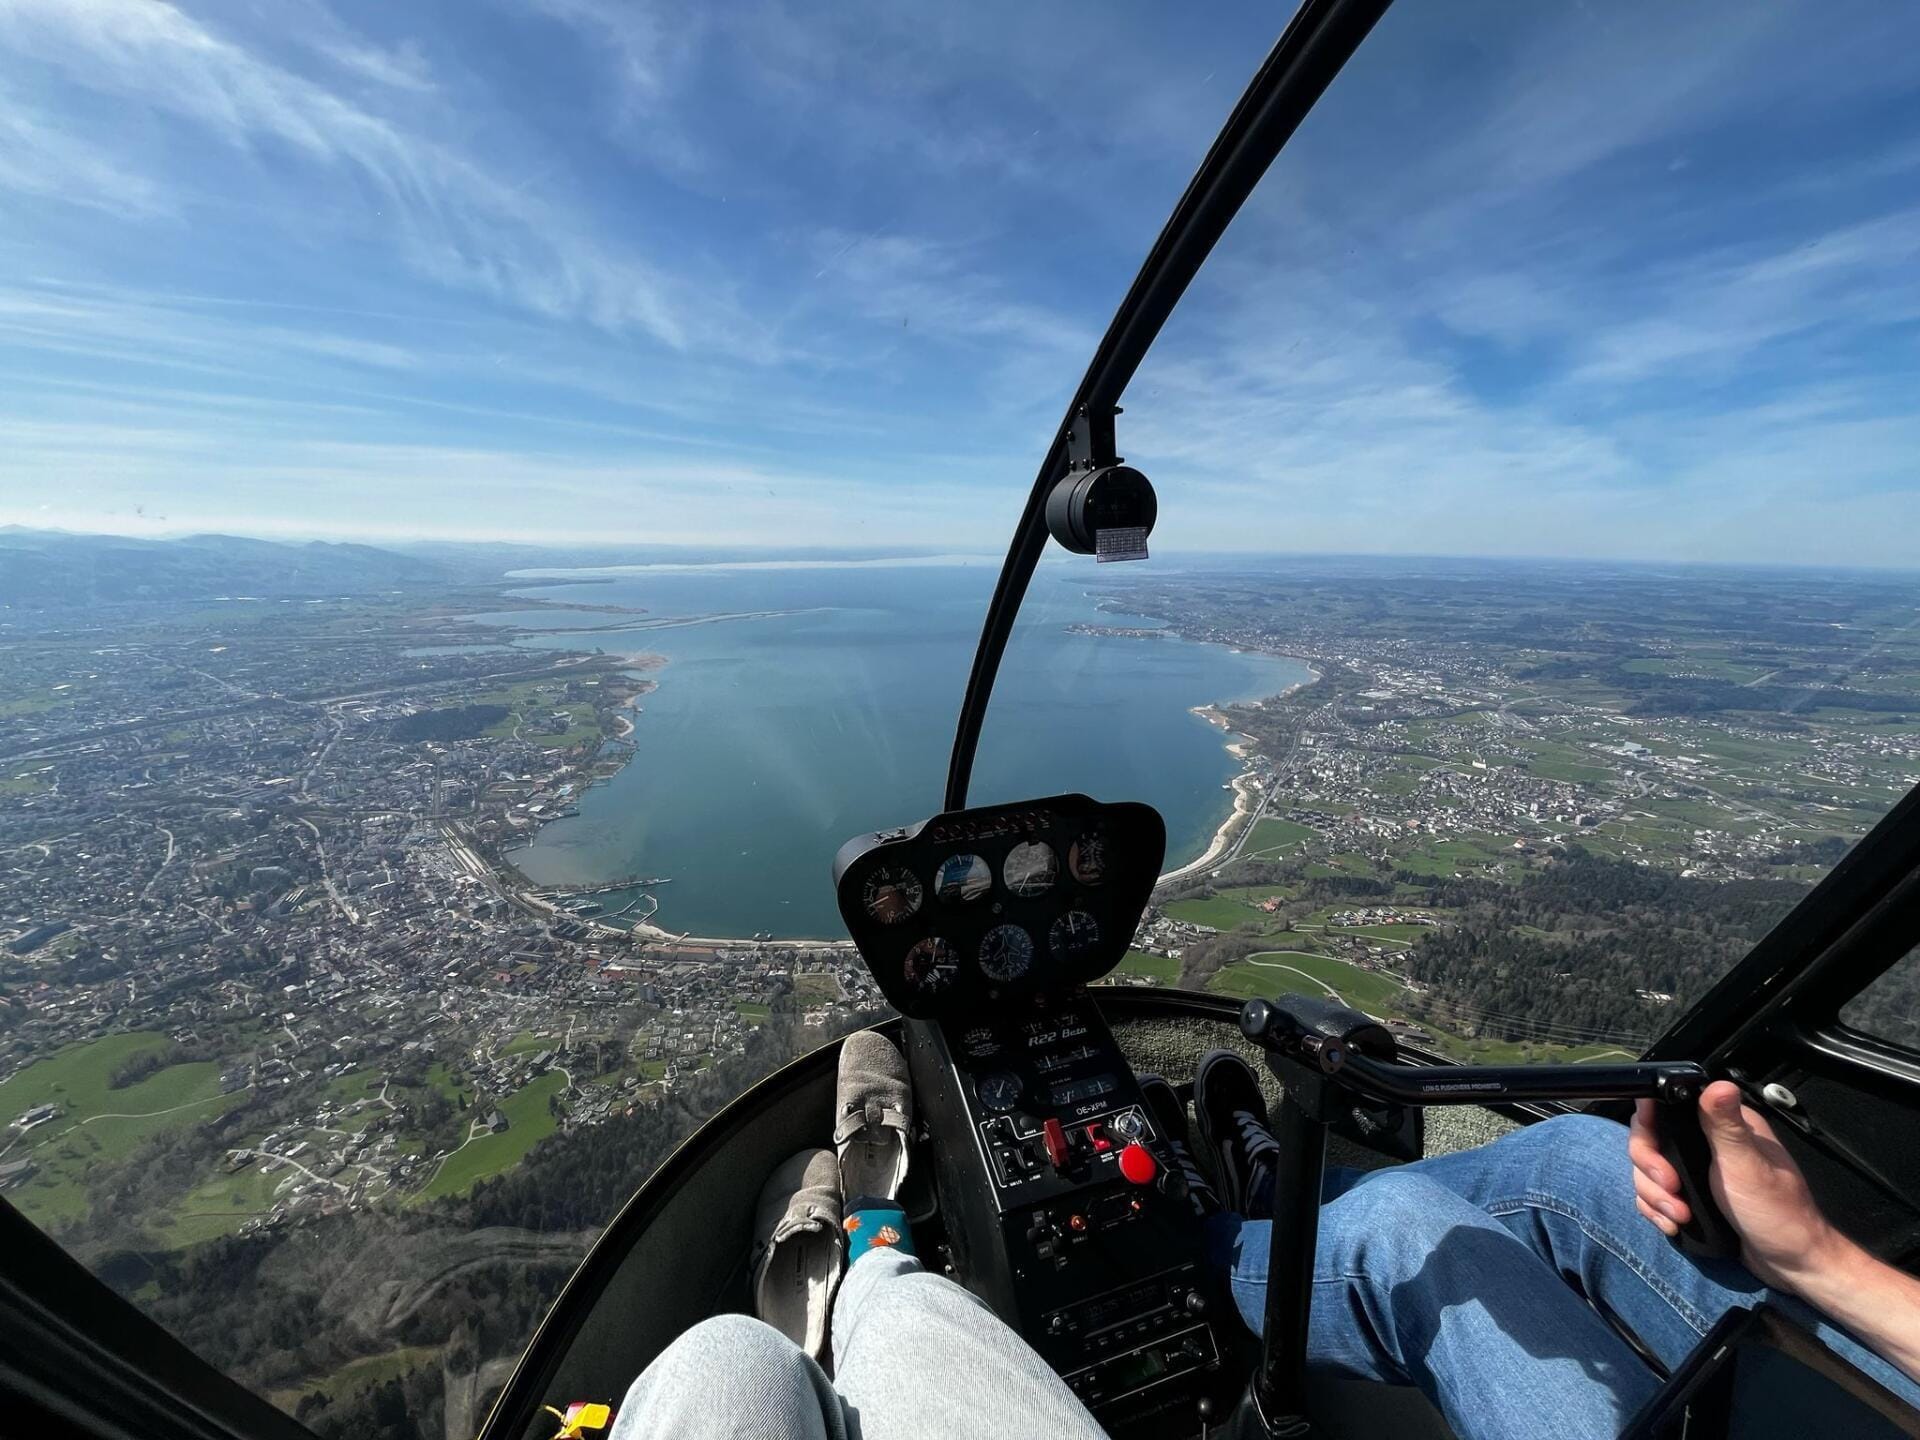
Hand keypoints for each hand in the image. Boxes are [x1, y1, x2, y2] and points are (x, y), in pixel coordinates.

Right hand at [1629, 1081, 1839, 1293]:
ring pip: (1646, 1171)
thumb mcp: (1746, 1165)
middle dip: (1651, 1171)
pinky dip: (1657, 1210)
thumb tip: (1718, 1083)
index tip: (1656, 1153)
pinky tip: (1673, 1224)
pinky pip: (1653, 1195)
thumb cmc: (1775, 1211)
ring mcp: (1695, 1170)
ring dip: (1654, 1196)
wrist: (1790, 1264)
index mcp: (1722, 1125)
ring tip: (1679, 1216)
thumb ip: (1726, 1125)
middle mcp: (1705, 1142)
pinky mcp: (1690, 1196)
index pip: (1665, 1108)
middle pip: (1648, 1141)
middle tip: (1672, 1191)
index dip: (1649, 1127)